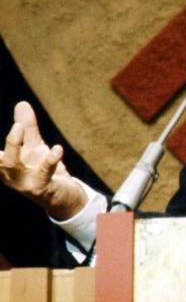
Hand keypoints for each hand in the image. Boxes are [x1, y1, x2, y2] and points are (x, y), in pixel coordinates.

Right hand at [1, 101, 86, 219]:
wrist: (64, 198)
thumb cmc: (44, 172)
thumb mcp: (35, 147)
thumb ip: (28, 127)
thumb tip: (21, 103)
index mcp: (5, 164)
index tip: (2, 135)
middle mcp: (10, 174)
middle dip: (4, 141)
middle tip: (13, 123)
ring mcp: (23, 183)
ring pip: (12, 164)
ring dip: (14, 144)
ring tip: (20, 126)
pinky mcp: (40, 188)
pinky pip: (43, 173)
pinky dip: (49, 159)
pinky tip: (57, 148)